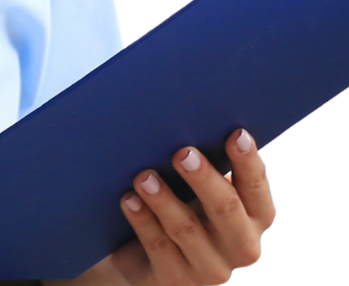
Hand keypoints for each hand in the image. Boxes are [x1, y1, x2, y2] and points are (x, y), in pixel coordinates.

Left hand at [106, 129, 275, 284]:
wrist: (152, 261)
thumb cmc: (187, 209)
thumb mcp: (204, 191)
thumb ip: (212, 166)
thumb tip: (199, 117)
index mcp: (254, 219)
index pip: (258, 191)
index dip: (249, 162)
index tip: (236, 133)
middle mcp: (240, 248)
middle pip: (226, 210)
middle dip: (204, 179)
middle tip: (182, 152)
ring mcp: (209, 270)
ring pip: (186, 230)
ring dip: (164, 200)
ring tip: (143, 176)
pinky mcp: (175, 282)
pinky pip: (158, 247)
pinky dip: (142, 220)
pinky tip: (129, 200)